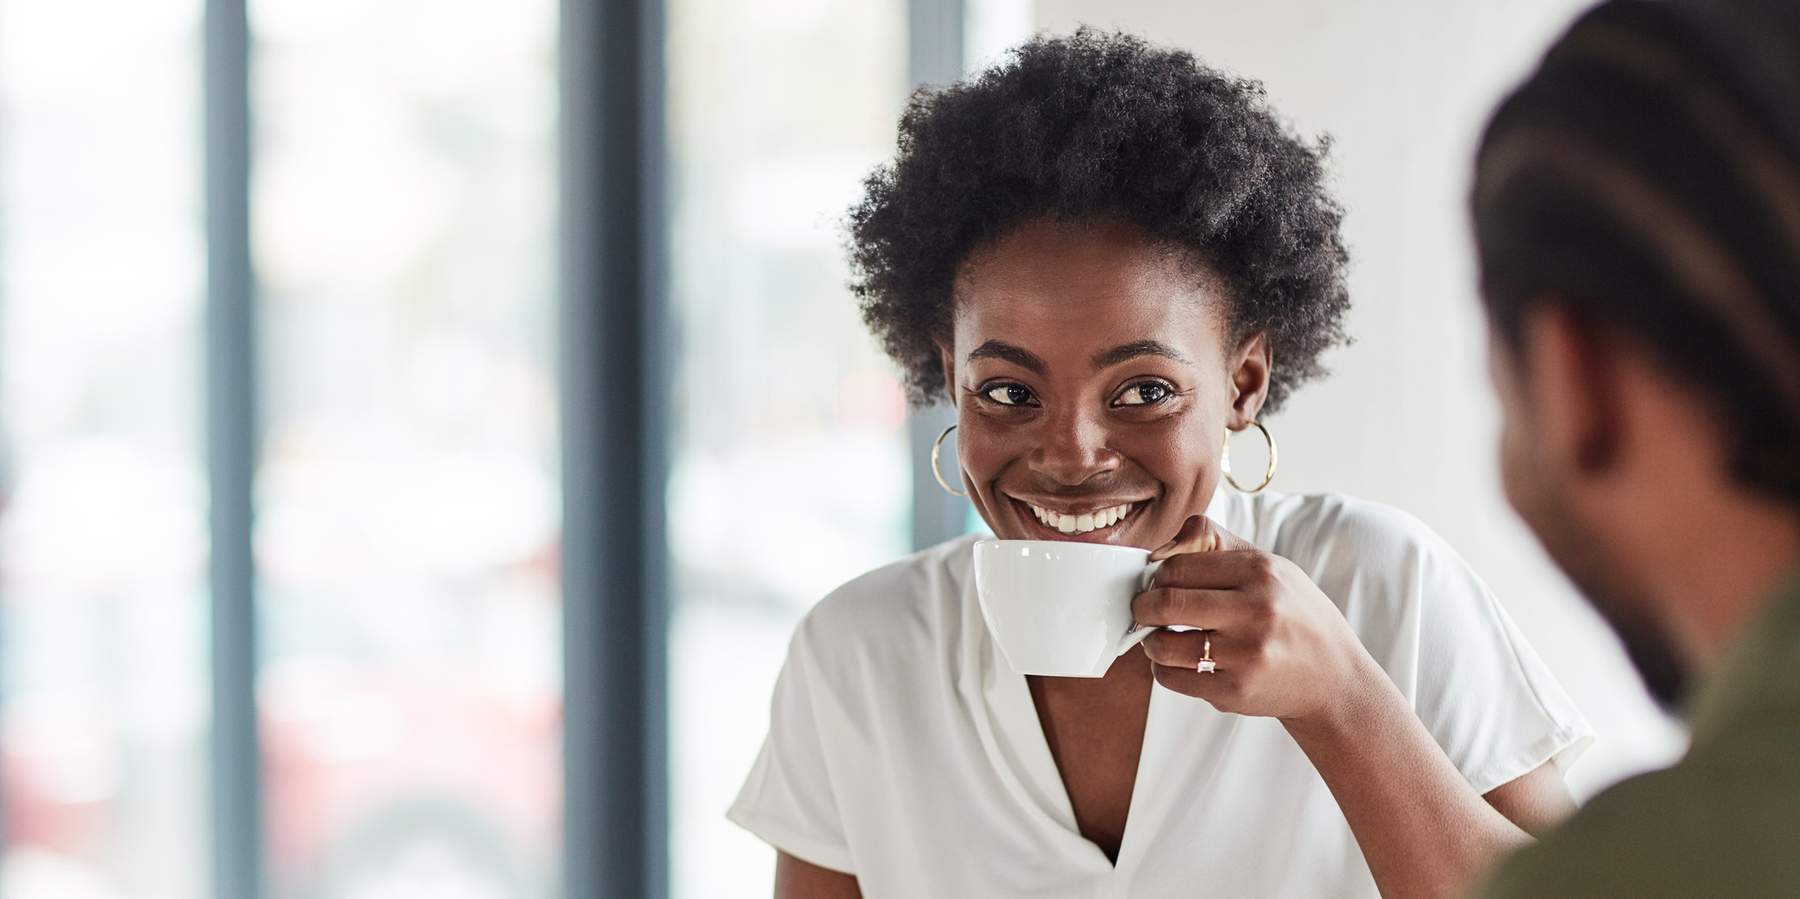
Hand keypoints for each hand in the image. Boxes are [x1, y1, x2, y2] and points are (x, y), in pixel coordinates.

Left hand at [1130, 515, 1376, 720]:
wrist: (1333, 676)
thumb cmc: (1291, 615)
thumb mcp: (1269, 567)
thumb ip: (1214, 545)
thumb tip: (1158, 551)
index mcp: (1260, 571)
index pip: (1177, 566)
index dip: (1157, 576)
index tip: (1156, 585)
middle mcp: (1256, 611)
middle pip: (1166, 602)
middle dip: (1142, 607)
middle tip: (1143, 611)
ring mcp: (1246, 654)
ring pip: (1163, 645)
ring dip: (1151, 642)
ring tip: (1161, 637)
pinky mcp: (1235, 691)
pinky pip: (1172, 679)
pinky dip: (1165, 670)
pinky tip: (1181, 662)